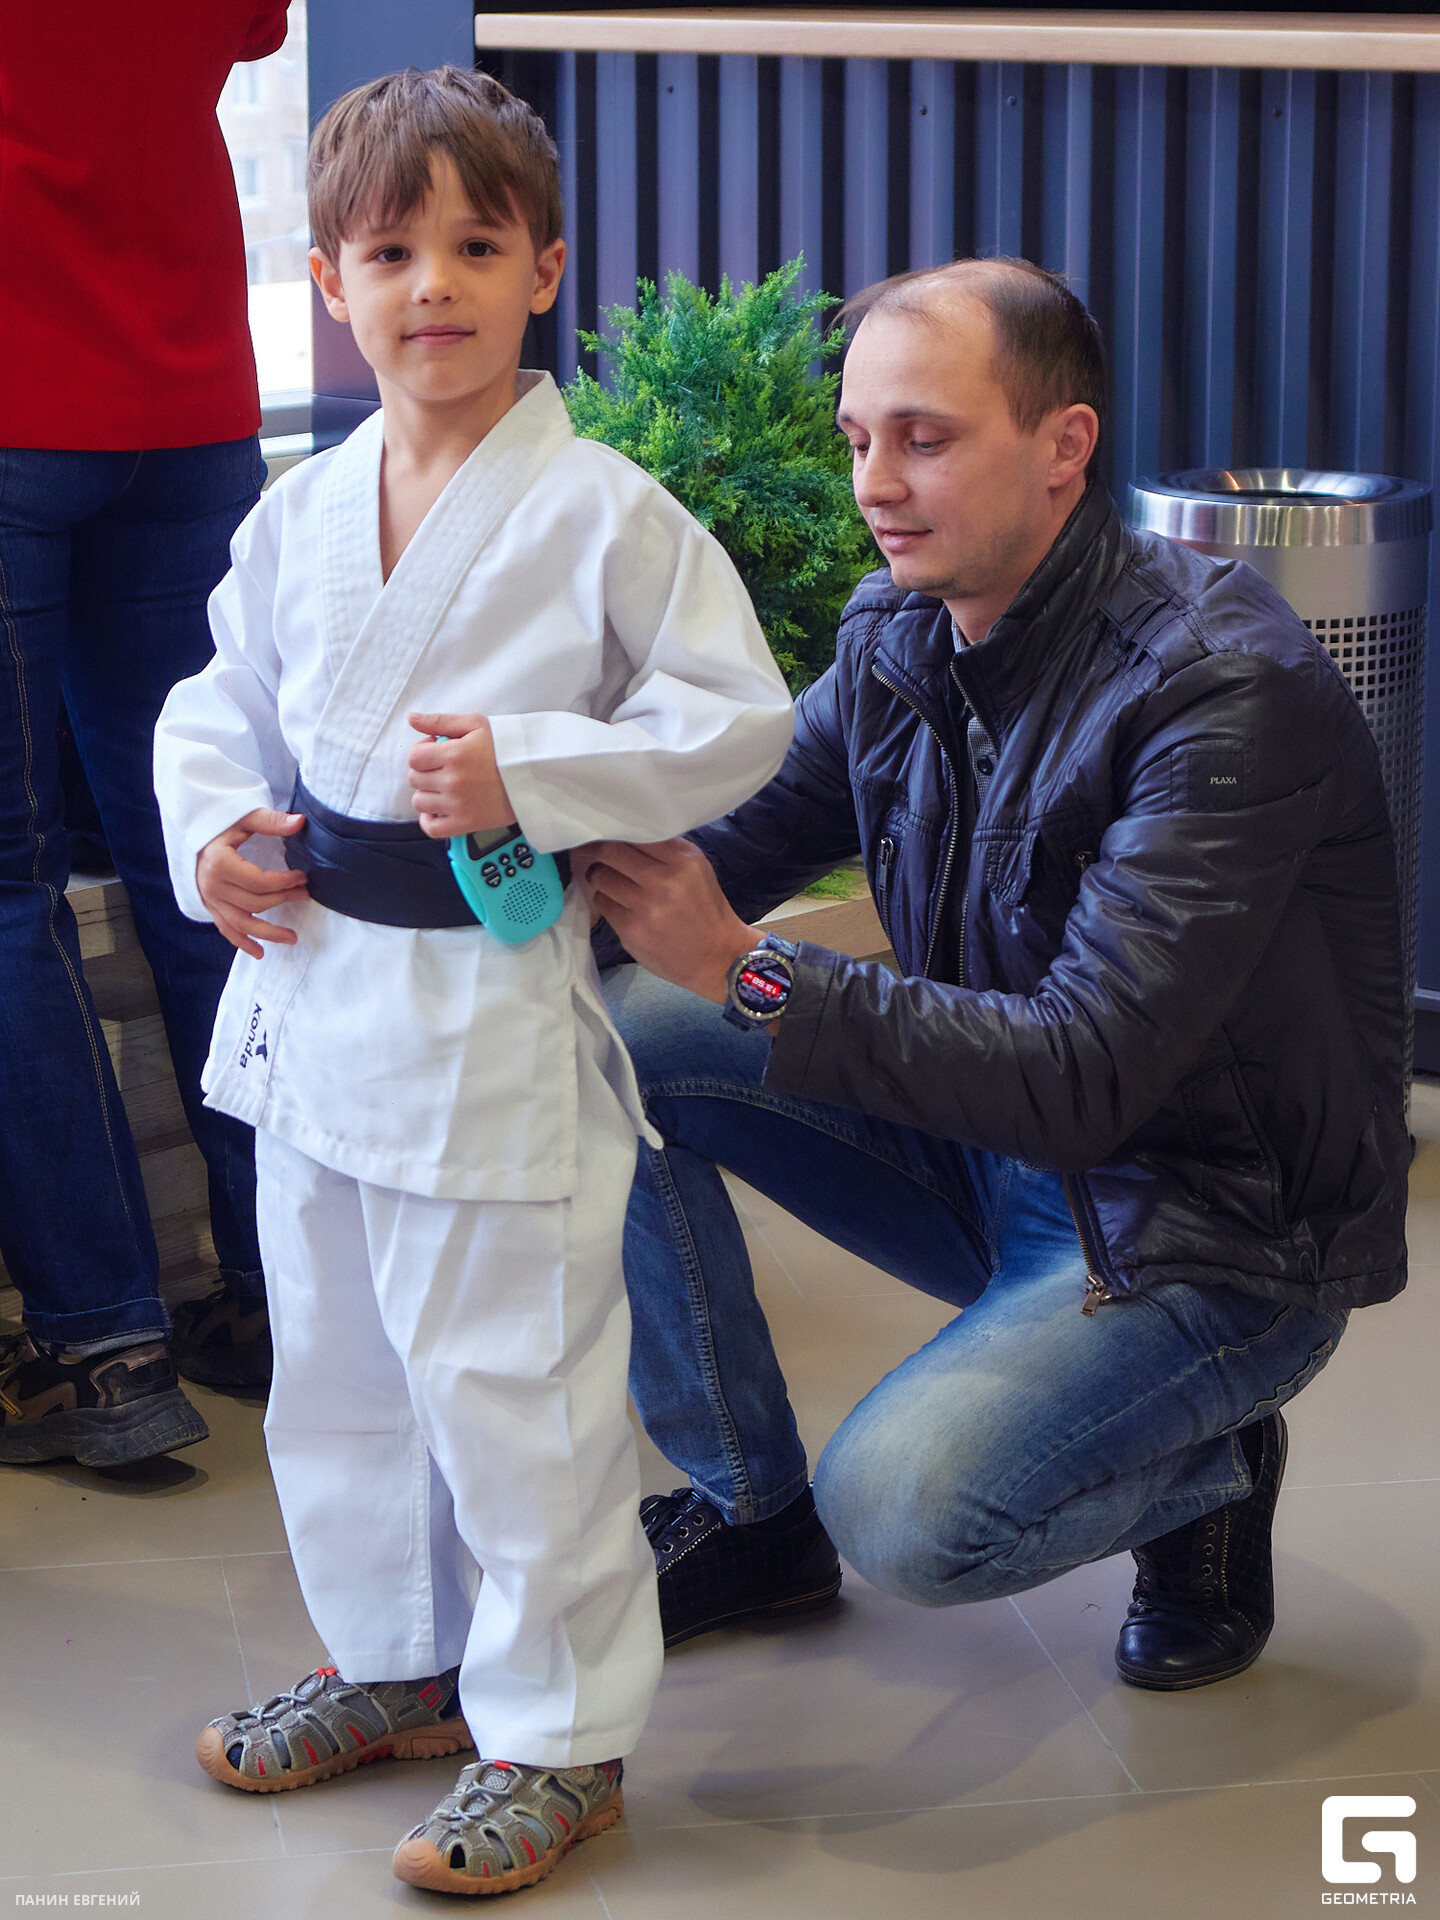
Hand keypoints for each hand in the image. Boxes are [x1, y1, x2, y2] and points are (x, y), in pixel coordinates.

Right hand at [196, 808, 308, 958]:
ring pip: (241, 923)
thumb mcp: (242, 817)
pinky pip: (226, 929)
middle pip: (254, 903)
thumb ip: (270, 821)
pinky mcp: (209, 906)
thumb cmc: (218, 824)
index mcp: (219, 863)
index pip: (259, 882)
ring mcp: (209, 899)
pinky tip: (259, 953)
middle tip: (304, 895)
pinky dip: (242, 942)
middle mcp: (212, 885)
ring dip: (267, 934)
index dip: (284, 882)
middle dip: (283, 900)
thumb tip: (300, 822)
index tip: (302, 878)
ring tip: (292, 938)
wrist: (190, 833)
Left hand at [407, 713, 514, 838]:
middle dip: (425, 770)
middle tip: (444, 767)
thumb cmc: (508, 748)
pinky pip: (432, 828)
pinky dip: (429, 820)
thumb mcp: (476, 724)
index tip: (436, 750)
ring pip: (420, 802)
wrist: (535, 775)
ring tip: (444, 786)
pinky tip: (438, 809)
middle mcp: (453, 781)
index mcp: (454, 755)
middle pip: (415, 779)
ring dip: (427, 793)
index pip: (414, 757)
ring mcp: (458, 805)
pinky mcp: (466, 823)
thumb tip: (411, 718)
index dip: (422, 751)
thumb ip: (440, 720)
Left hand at [575, 838, 760, 1002]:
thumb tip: (623, 834)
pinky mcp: (631, 931)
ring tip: (609, 881)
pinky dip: (606, 900)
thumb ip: (664, 849)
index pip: (634, 834)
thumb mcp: (697, 868)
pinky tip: (619, 904)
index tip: (607, 835)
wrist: (717, 956)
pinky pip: (602, 904)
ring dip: (599, 877)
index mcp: (682, 860)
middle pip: (609, 853)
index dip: (616, 834)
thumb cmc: (705, 908)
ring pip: (599, 878)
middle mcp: (663, 881)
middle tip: (593, 853)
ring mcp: (645, 908)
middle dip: (597, 851)